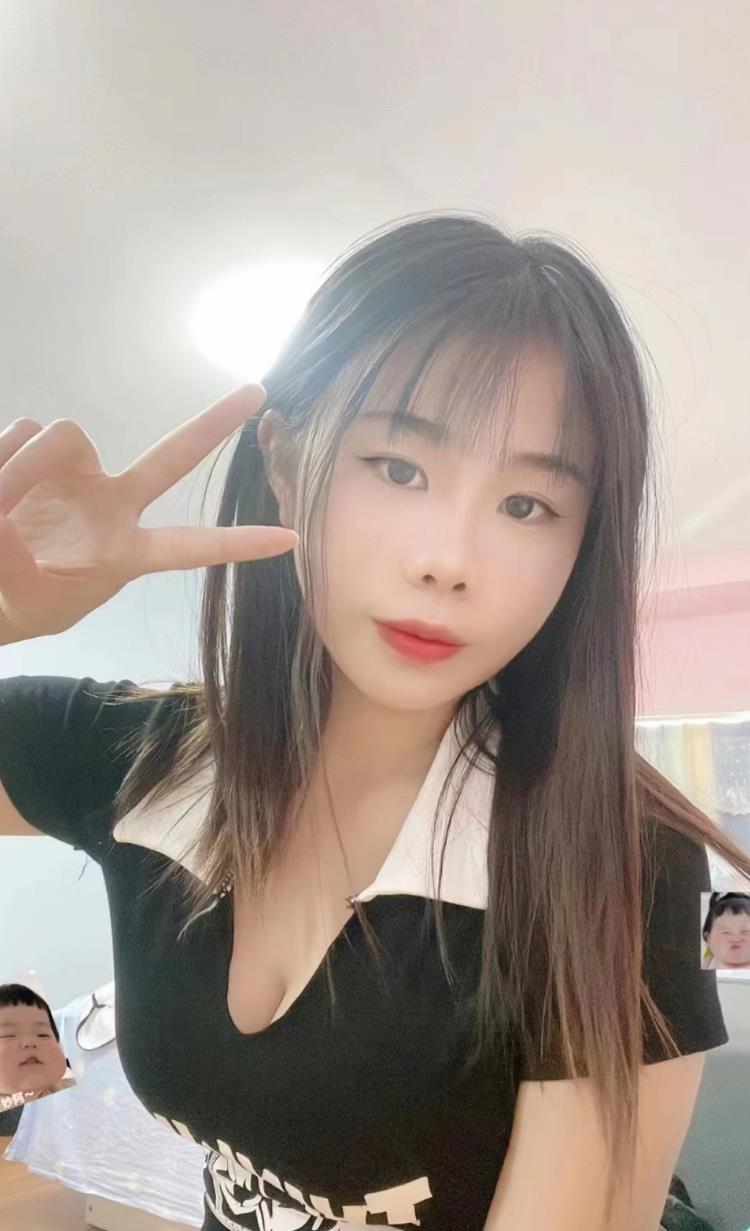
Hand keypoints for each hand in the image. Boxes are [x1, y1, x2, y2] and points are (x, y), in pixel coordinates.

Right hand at [0, 384, 297, 640]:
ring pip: (64, 435)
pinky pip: (23, 432)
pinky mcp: (44, 456)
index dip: (237, 544)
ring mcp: (82, 477)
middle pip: (174, 457)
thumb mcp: (27, 600)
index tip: (290, 539)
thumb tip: (4, 512)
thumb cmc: (19, 602)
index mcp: (126, 552)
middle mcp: (114, 505)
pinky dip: (1, 456)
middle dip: (215, 424)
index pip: (190, 547)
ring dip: (23, 464)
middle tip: (259, 390)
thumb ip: (15, 560)